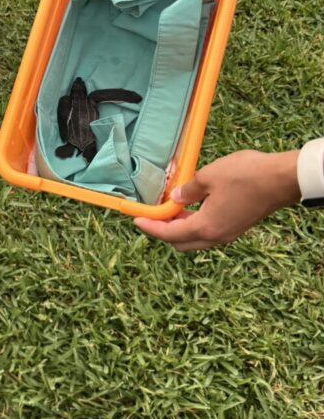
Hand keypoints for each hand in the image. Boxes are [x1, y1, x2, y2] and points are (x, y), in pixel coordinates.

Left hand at [133, 150, 300, 251]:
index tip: (136, 221)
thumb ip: (188, 190)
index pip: (169, 234)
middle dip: (163, 231)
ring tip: (169, 209)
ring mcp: (229, 233)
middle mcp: (216, 236)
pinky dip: (195, 224)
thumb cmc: (245, 175)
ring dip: (180, 228)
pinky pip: (209, 232)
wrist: (282, 180)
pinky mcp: (237, 226)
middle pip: (181, 242)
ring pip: (196, 238)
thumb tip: (176, 198)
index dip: (150, 228)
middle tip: (152, 216)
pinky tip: (191, 207)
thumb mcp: (207, 176)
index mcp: (205, 227)